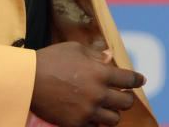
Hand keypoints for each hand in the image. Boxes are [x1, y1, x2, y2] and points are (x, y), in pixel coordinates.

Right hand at [30, 42, 145, 126]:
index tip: (141, 80)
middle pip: (126, 102)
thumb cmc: (51, 59)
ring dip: (113, 112)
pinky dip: (96, 122)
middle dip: (128, 98)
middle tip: (125, 96)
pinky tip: (93, 115)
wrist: (28, 80)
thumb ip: (95, 54)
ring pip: (114, 119)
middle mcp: (98, 93)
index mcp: (100, 72)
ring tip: (108, 107)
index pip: (129, 79)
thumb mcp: (75, 49)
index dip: (137, 80)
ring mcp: (88, 111)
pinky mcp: (76, 123)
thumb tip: (110, 56)